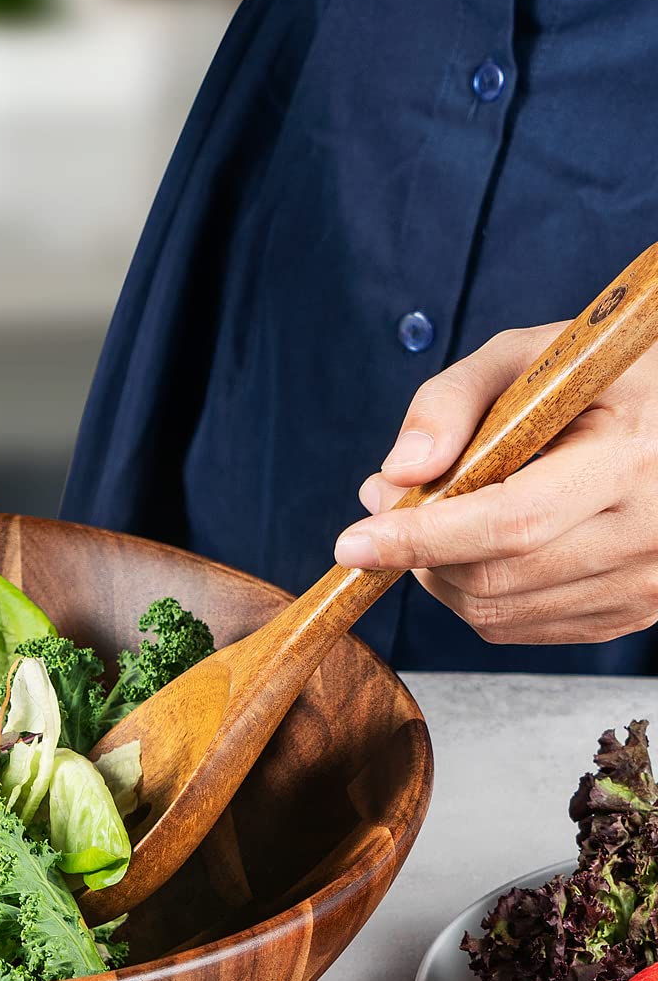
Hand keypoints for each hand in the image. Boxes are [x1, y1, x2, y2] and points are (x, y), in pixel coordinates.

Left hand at [334, 324, 657, 644]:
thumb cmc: (601, 376)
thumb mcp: (530, 354)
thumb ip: (452, 400)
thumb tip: (398, 475)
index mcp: (631, 458)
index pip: (510, 522)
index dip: (422, 537)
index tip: (353, 541)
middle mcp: (651, 530)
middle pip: (492, 576)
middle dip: (418, 550)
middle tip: (391, 503)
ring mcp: (648, 581)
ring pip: (496, 611)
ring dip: (439, 573)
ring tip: (440, 515)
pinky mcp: (633, 612)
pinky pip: (519, 626)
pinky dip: (476, 593)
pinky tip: (483, 544)